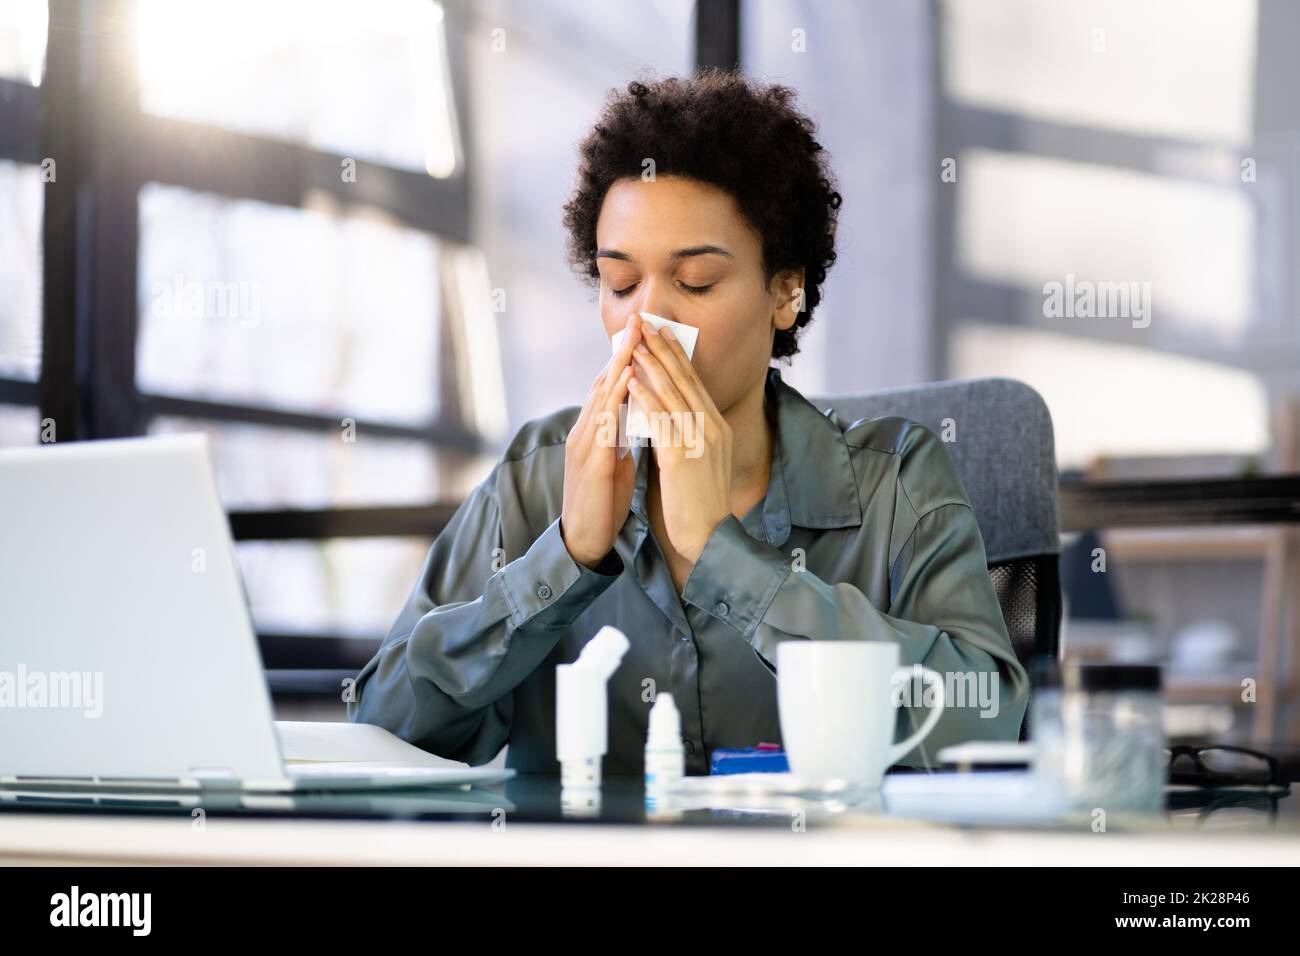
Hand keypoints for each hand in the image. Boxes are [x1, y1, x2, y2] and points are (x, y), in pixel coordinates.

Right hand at [560, 313, 640, 567]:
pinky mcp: (591, 462)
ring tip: (635, 338)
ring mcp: (585, 445)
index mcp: (593, 431)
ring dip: (619, 365)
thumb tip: (635, 416)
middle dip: (622, 350)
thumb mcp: (614, 463)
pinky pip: (604, 423)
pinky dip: (616, 398)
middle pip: (604, 382)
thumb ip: (619, 437)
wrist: (584, 540)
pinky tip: (628, 381)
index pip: (610, 386)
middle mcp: (585, 431)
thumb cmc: (602, 502)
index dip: (625, 358)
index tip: (644, 333)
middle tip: (640, 319)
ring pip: (602, 396)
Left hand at [629, 322, 731, 562]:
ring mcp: (698, 441)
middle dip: (664, 350)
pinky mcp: (682, 458)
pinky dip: (644, 398)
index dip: (678, 356)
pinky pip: (660, 420)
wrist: (712, 537)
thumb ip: (693, 435)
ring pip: (672, 394)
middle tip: (647, 325)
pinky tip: (630, 383)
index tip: (664, 333)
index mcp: (717, 428)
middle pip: (685, 380)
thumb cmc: (702, 504)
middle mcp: (712, 428)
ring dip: (650, 366)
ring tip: (634, 344)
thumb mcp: (704, 461)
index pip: (695, 383)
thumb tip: (676, 415)